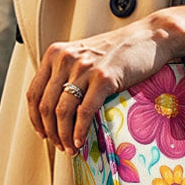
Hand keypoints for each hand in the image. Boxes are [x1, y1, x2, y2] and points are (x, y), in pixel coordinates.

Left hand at [26, 15, 174, 153]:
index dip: (35, 118)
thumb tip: (56, 108)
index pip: (33, 92)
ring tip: (69, 147)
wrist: (150, 37)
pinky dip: (79, 131)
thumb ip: (68, 73)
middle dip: (50, 131)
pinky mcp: (104, 78)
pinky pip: (84, 112)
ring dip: (63, 135)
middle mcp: (66, 59)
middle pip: (46, 105)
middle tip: (58, 145)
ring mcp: (85, 68)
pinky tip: (79, 141)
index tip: (42, 132)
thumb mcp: (84, 55)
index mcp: (56, 54)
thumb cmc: (120, 50)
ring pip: (62, 111)